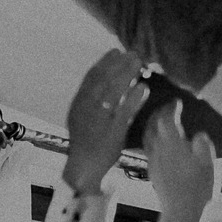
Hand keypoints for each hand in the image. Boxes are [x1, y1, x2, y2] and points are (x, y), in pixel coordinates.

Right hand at [63, 48, 149, 194]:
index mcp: (78, 106)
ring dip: (125, 76)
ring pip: (111, 94)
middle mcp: (85, 112)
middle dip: (118, 66)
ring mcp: (97, 123)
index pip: (90, 79)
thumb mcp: (88, 119)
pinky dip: (132, 100)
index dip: (104, 63)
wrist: (84, 171)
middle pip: (102, 82)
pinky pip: (122, 114)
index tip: (116, 51)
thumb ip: (99, 100)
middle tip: (133, 53)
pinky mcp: (110, 135)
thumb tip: (118, 79)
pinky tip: (143, 89)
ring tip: (140, 64)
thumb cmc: (90, 143)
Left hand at [144, 102, 215, 221]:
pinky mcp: (152, 171)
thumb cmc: (198, 188)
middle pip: (153, 125)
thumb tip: (199, 134)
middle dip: (160, 114)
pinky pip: (148, 148)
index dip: (171, 108)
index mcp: (172, 144)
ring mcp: (153, 160)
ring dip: (153, 125)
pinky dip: (152, 138)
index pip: (166, 119)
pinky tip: (159, 142)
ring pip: (148, 136)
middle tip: (169, 108)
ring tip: (161, 121)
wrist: (181, 211)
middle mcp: (159, 149)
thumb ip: (203, 146)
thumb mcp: (208, 164)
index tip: (177, 102)